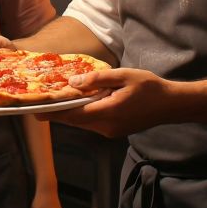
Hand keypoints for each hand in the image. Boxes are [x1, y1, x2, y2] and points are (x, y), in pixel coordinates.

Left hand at [40, 67, 173, 137]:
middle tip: (40, 103)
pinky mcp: (114, 132)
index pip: (73, 115)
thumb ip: (97, 79)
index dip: (53, 113)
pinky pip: (92, 124)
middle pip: (75, 121)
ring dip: (70, 113)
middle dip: (57, 113)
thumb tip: (72, 83)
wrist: (171, 105)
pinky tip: (79, 103)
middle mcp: (106, 127)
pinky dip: (83, 114)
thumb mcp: (123, 75)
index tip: (35, 110)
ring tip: (56, 101)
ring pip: (83, 123)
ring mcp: (111, 132)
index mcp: (108, 112)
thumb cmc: (149, 86)